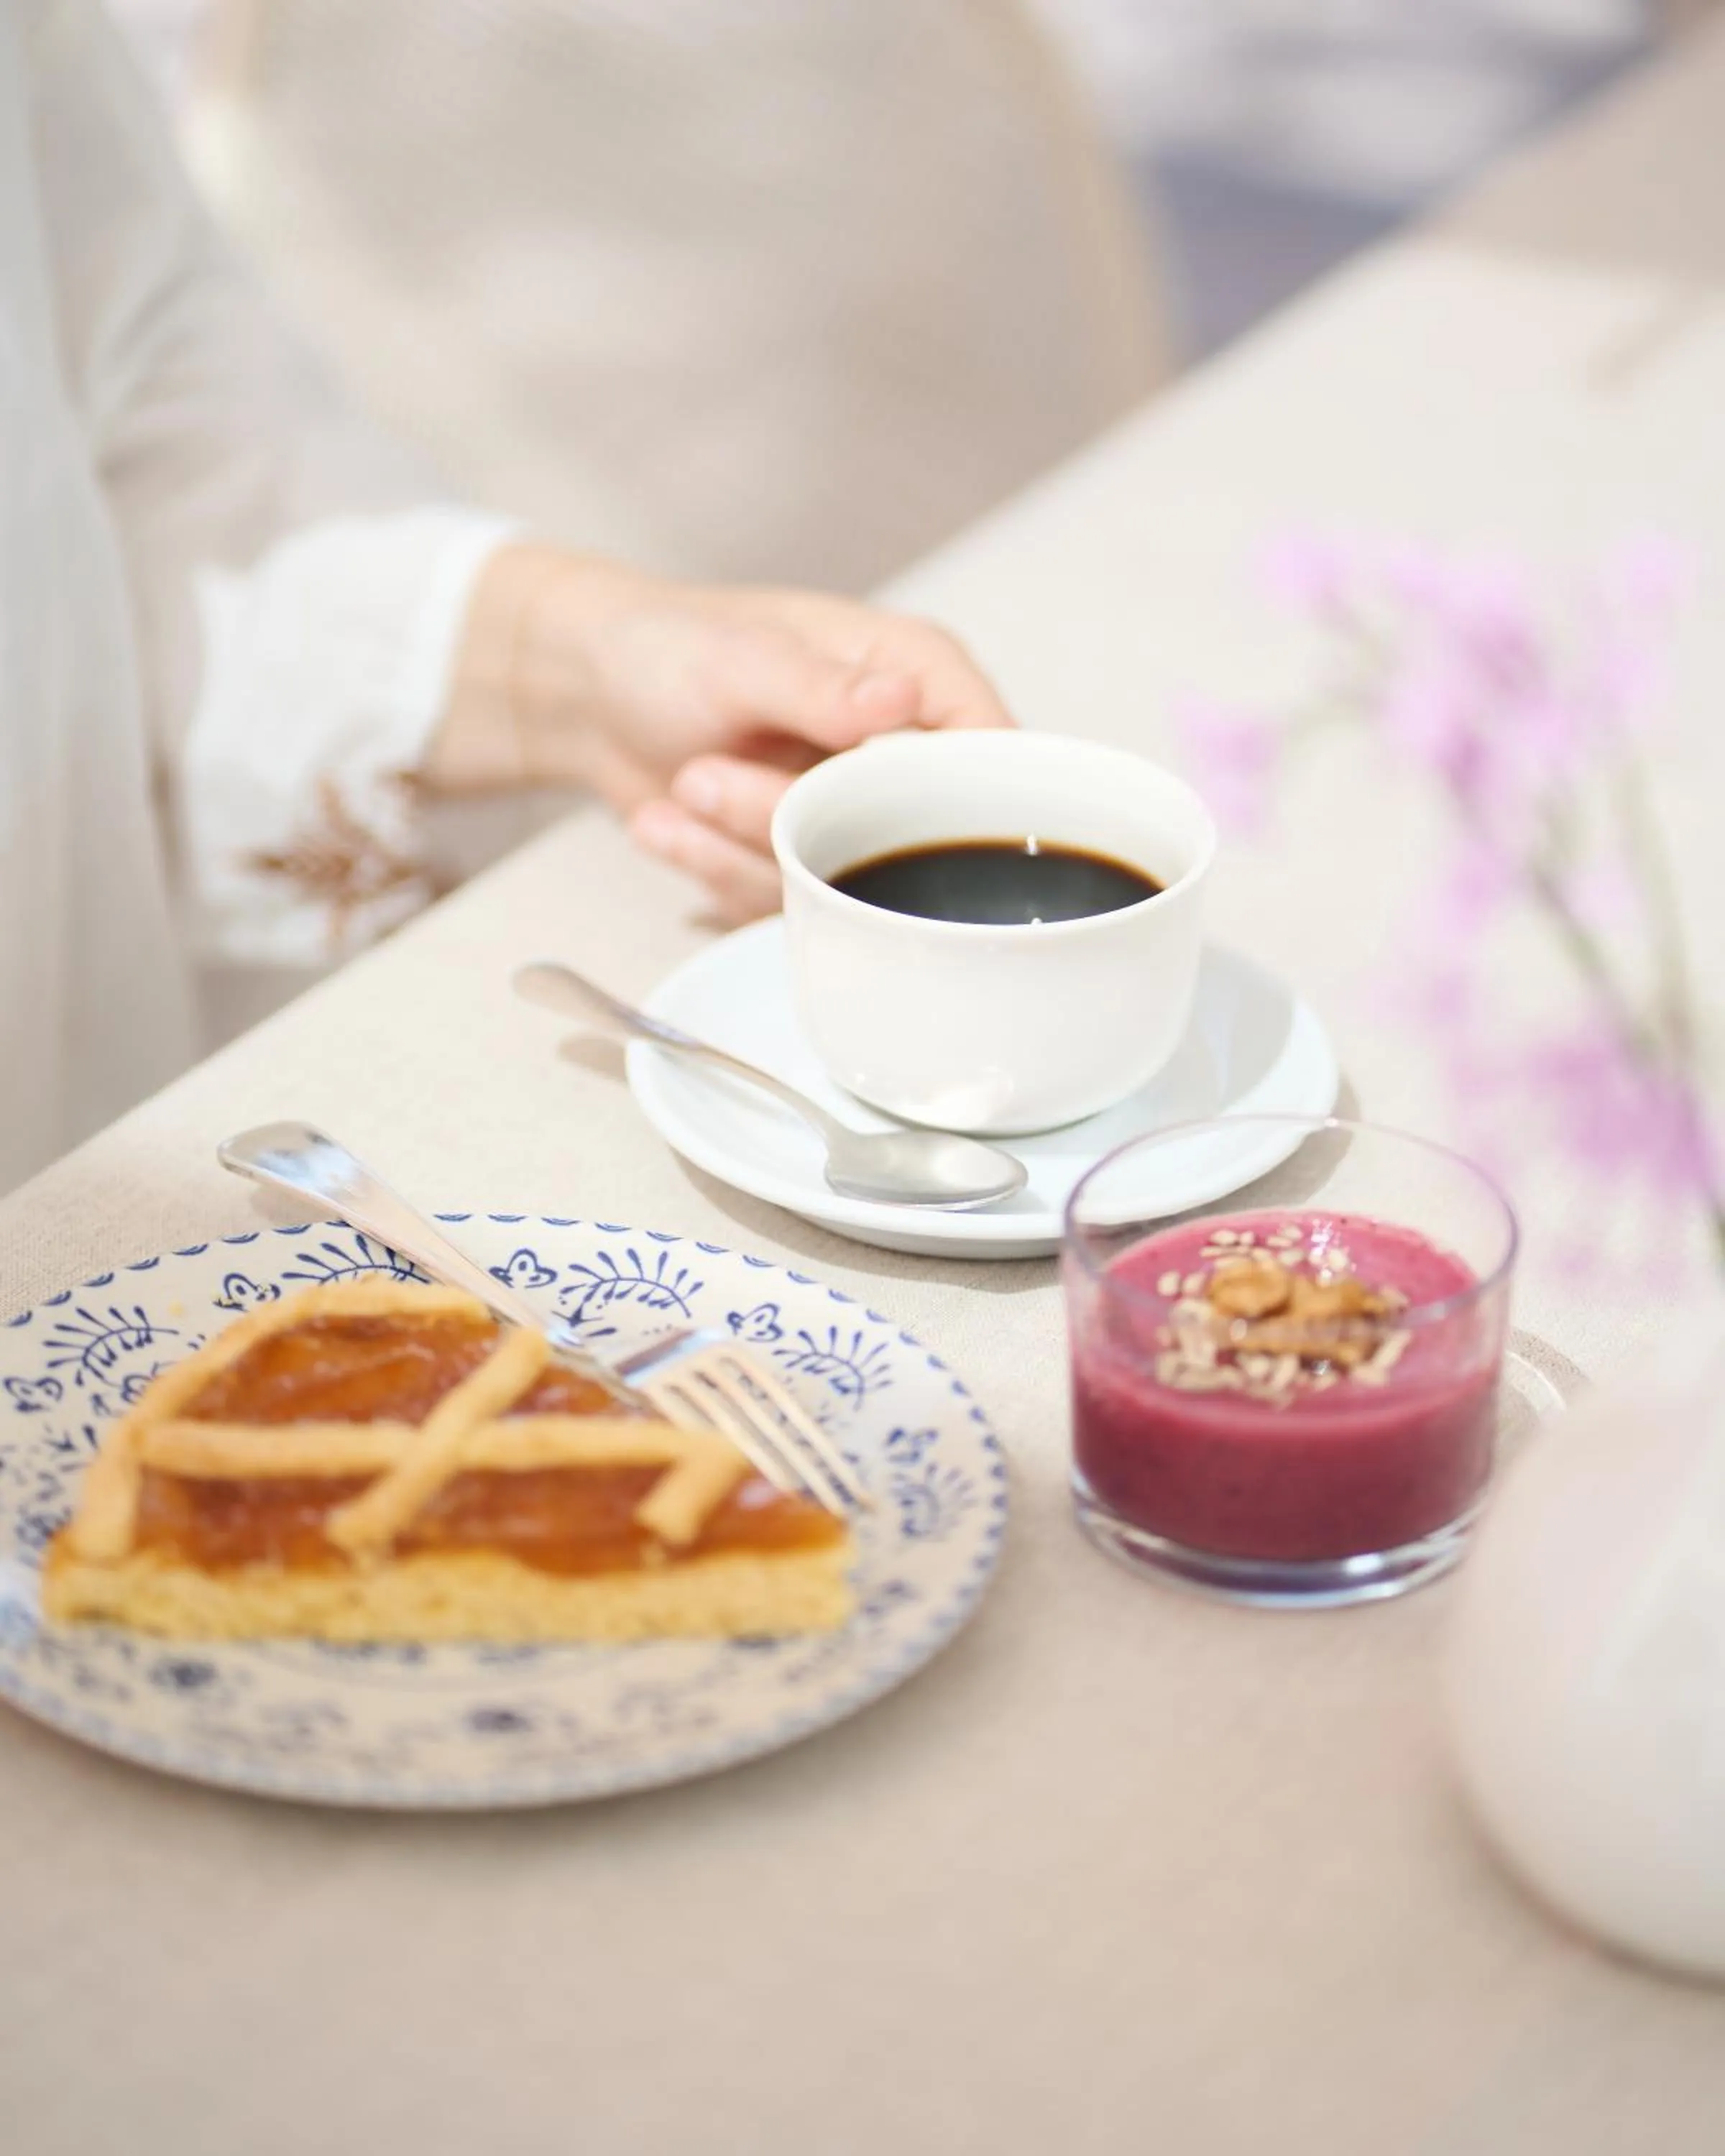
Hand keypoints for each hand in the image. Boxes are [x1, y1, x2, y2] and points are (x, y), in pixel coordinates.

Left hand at [427, 544, 1012, 918]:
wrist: (589, 697)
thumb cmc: (668, 646)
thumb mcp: (739, 657)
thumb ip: (821, 686)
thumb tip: (902, 701)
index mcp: (921, 676)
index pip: (993, 755)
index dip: (957, 803)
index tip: (877, 819)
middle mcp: (904, 751)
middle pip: (906, 836)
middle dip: (789, 820)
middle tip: (702, 777)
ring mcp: (856, 816)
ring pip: (837, 882)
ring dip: (739, 845)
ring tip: (680, 786)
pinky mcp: (808, 864)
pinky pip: (785, 905)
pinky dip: (715, 870)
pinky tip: (666, 824)